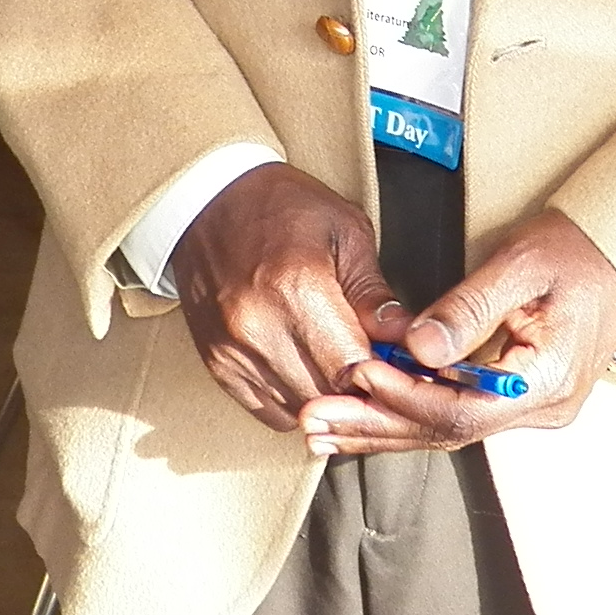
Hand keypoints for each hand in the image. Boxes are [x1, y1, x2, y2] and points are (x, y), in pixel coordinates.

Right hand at [169, 164, 406, 434]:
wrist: (206, 201)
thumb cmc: (281, 207)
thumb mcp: (345, 231)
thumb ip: (374, 293)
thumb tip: (409, 339)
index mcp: (298, 288)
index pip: (353, 369)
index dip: (384, 377)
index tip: (399, 368)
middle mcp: (260, 328)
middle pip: (328, 398)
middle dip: (359, 392)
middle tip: (375, 368)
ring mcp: (233, 352)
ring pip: (300, 412)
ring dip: (328, 399)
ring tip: (338, 364)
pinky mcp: (218, 365)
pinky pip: (269, 411)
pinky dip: (295, 400)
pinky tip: (305, 368)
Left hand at [298, 209, 615, 457]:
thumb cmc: (575, 250)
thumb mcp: (521, 263)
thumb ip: (468, 307)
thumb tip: (416, 347)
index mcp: (549, 378)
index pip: (464, 407)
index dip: (405, 397)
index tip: (356, 378)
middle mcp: (544, 407)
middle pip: (449, 430)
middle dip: (378, 425)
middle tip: (317, 419)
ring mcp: (533, 409)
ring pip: (448, 429)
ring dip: (385, 427)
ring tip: (324, 428)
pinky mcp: (517, 401)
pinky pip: (456, 415)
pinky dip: (408, 414)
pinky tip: (365, 418)